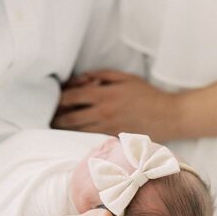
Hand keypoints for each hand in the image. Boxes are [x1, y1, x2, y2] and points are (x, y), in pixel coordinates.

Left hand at [51, 70, 180, 138]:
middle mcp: (103, 114)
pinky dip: (78, 136)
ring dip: (64, 129)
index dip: (59, 97)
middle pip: (69, 118)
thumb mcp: (125, 77)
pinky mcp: (112, 140)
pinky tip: (74, 133)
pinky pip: (89, 139)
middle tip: (48, 115)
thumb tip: (81, 78)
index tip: (53, 97)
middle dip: (56, 117)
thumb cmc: (147, 94)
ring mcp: (107, 130)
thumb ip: (101, 75)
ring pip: (76, 132)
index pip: (72, 97)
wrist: (168, 116)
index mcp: (105, 96)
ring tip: (56, 125)